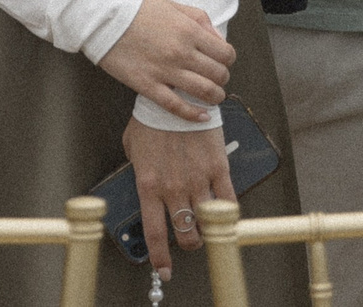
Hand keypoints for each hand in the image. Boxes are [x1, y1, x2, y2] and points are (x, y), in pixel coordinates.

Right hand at [96, 0, 234, 122]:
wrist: (103, 20)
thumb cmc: (137, 10)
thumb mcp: (173, 5)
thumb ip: (200, 18)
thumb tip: (219, 38)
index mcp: (189, 30)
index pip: (225, 53)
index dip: (228, 60)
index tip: (222, 61)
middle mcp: (181, 52)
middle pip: (218, 75)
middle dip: (222, 79)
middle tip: (216, 79)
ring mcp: (165, 71)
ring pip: (203, 93)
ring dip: (214, 97)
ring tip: (212, 97)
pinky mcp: (148, 86)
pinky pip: (176, 106)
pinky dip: (193, 114)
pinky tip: (201, 116)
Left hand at [125, 118, 235, 278]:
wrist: (176, 93)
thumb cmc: (152, 118)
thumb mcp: (133, 147)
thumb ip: (140, 172)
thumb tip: (146, 188)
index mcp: (149, 184)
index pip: (156, 233)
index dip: (160, 258)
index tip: (164, 269)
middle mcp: (173, 187)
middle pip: (185, 234)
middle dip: (188, 243)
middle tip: (190, 240)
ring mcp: (197, 179)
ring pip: (207, 223)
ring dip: (207, 231)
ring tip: (207, 228)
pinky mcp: (217, 168)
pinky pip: (228, 202)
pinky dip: (229, 214)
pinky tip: (227, 216)